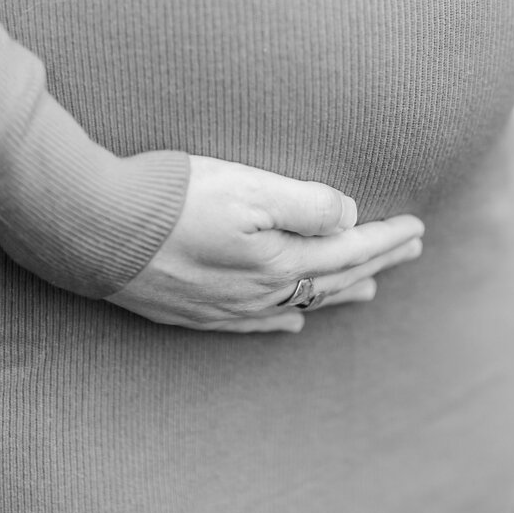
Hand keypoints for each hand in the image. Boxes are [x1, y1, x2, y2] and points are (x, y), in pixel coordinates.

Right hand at [107, 155, 423, 332]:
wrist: (94, 229)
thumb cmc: (171, 197)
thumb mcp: (248, 187)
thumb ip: (307, 204)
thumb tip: (351, 218)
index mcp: (279, 260)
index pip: (349, 249)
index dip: (386, 238)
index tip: (418, 228)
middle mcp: (259, 292)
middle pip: (332, 277)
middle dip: (375, 261)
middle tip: (410, 251)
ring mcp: (226, 307)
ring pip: (300, 303)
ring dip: (339, 291)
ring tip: (371, 290)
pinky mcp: (195, 311)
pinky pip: (257, 325)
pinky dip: (285, 322)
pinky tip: (295, 324)